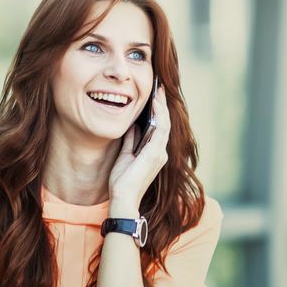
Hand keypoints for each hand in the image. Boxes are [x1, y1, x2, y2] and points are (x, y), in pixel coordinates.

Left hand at [108, 84, 170, 213]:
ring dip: (162, 107)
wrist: (122, 198)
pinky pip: (160, 129)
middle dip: (162, 106)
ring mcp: (160, 153)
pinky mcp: (156, 154)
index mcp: (154, 154)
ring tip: (158, 91)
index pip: (158, 128)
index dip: (157, 112)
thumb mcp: (125, 155)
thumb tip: (132, 126)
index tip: (154, 97)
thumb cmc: (122, 182)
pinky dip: (158, 115)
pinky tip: (155, 103)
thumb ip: (131, 141)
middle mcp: (161, 153)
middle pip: (164, 124)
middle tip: (159, 89)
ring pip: (165, 124)